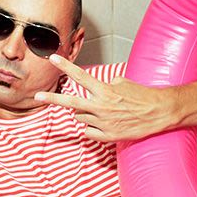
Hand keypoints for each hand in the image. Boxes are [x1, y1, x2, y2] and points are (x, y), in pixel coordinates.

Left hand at [34, 55, 177, 141]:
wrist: (160, 112)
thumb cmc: (143, 96)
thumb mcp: (123, 83)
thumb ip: (104, 85)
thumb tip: (93, 91)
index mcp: (105, 91)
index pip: (80, 77)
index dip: (65, 67)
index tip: (53, 59)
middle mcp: (101, 107)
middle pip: (70, 104)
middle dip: (52, 99)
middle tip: (37, 96)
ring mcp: (103, 123)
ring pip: (81, 117)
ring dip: (86, 113)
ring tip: (103, 111)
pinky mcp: (107, 136)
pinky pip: (88, 131)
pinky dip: (92, 127)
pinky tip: (105, 123)